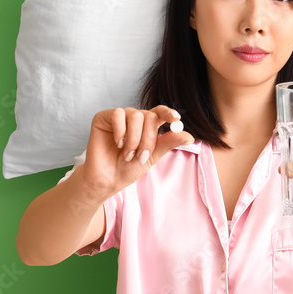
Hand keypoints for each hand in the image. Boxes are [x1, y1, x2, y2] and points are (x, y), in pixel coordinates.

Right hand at [80, 105, 194, 198]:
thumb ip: (167, 144)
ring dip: (134, 139)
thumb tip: (189, 136)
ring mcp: (119, 117)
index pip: (160, 113)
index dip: (168, 113)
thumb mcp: (152, 157)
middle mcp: (134, 119)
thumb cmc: (128, 169)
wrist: (107, 180)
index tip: (175, 119)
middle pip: (149, 116)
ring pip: (135, 115)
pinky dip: (120, 130)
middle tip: (140, 157)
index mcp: (148, 126)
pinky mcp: (103, 117)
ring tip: (127, 155)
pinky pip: (118, 114)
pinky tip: (118, 143)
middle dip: (147, 139)